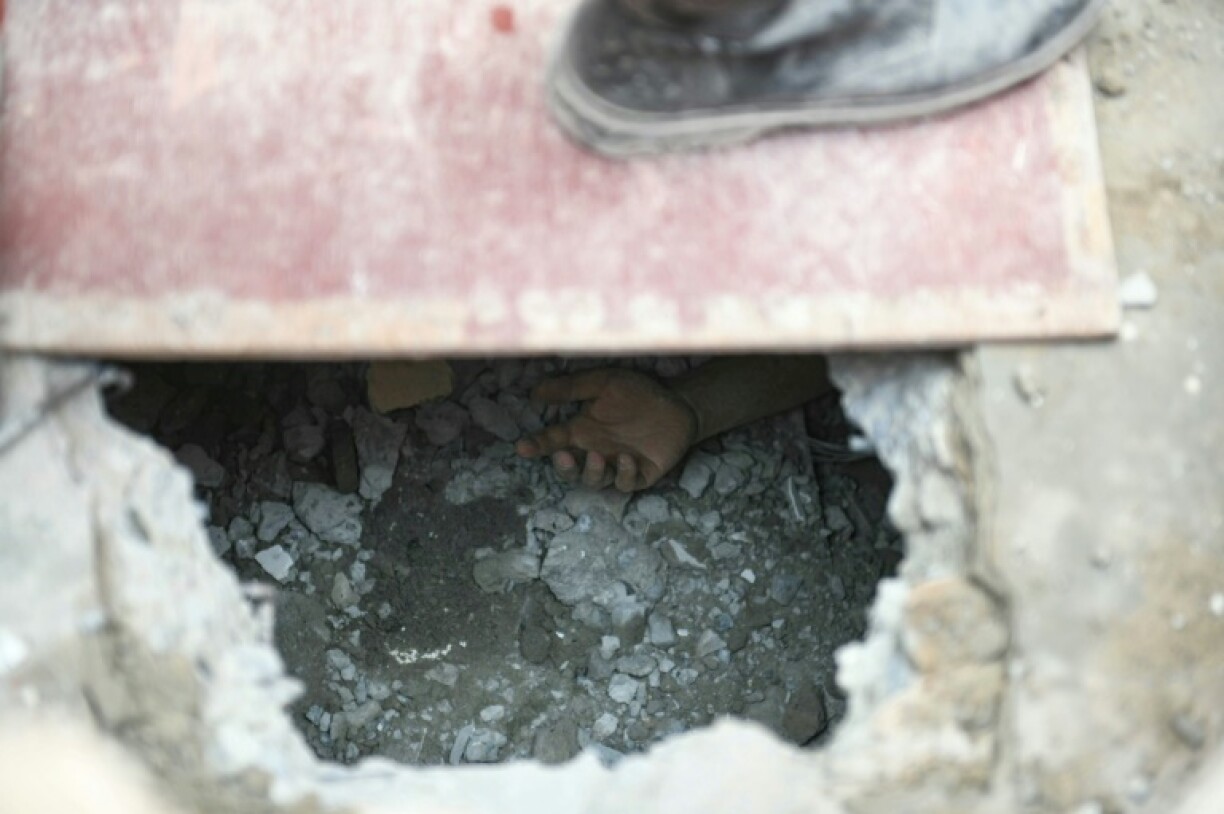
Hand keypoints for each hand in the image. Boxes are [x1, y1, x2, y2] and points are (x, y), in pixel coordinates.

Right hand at [514, 368, 697, 492]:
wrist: (678, 402)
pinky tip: (627, 459)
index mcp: (583, 431)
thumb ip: (572, 388)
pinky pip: (626, 483)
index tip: (522, 448)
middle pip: (571, 470)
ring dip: (592, 472)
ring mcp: (616, 465)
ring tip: (597, 456)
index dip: (537, 446)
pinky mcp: (640, 474)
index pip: (553, 441)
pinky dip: (623, 474)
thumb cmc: (638, 392)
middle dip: (563, 468)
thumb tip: (535, 391)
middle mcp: (595, 451)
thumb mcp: (604, 383)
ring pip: (596, 481)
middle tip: (563, 456)